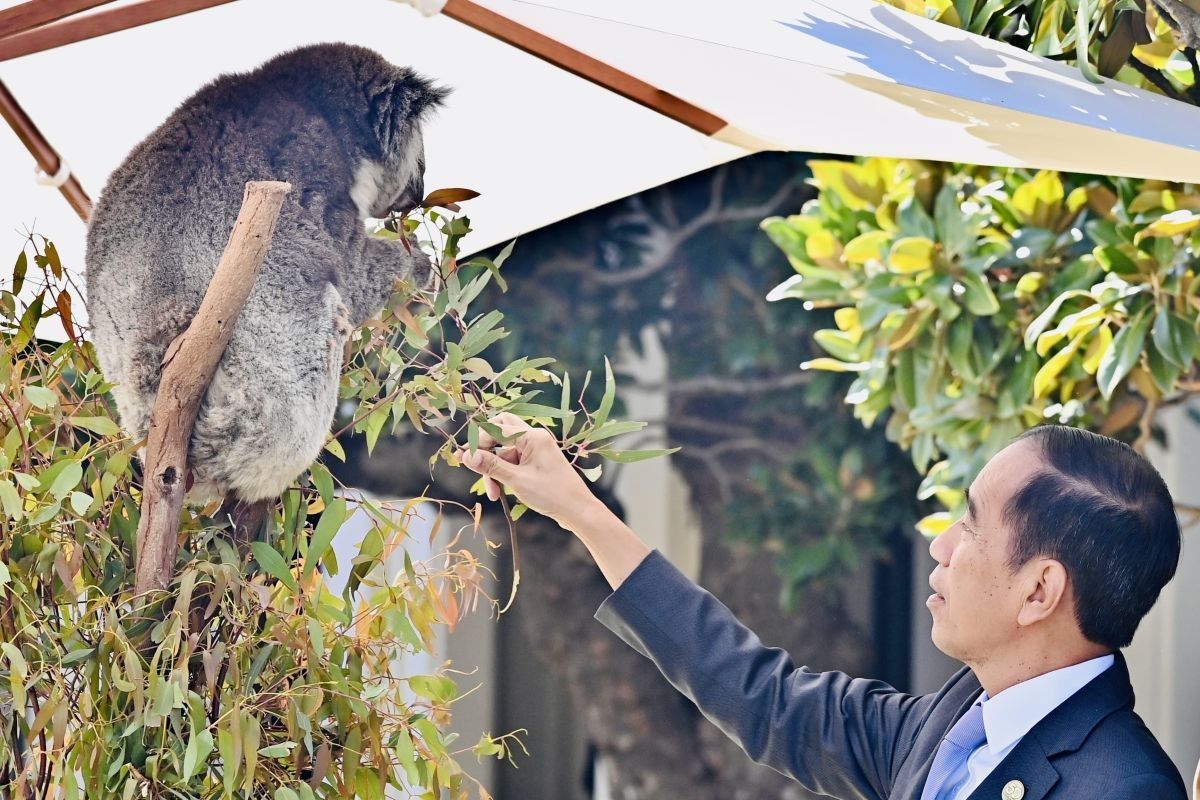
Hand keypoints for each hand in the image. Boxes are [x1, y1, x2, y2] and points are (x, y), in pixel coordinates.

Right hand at [455, 412, 598, 529]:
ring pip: (504, 450)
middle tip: (475, 466)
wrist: (577, 510)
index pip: (496, 428)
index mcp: (532, 436)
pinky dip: (504, 473)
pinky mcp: (535, 461)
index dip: (477, 443)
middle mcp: (534, 437)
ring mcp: (535, 449)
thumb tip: (466, 455)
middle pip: (500, 431)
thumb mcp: (517, 480)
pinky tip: (500, 492)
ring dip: (494, 468)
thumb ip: (491, 466)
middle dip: (486, 450)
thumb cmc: (552, 494)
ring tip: (493, 493)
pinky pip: (512, 460)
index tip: (462, 459)